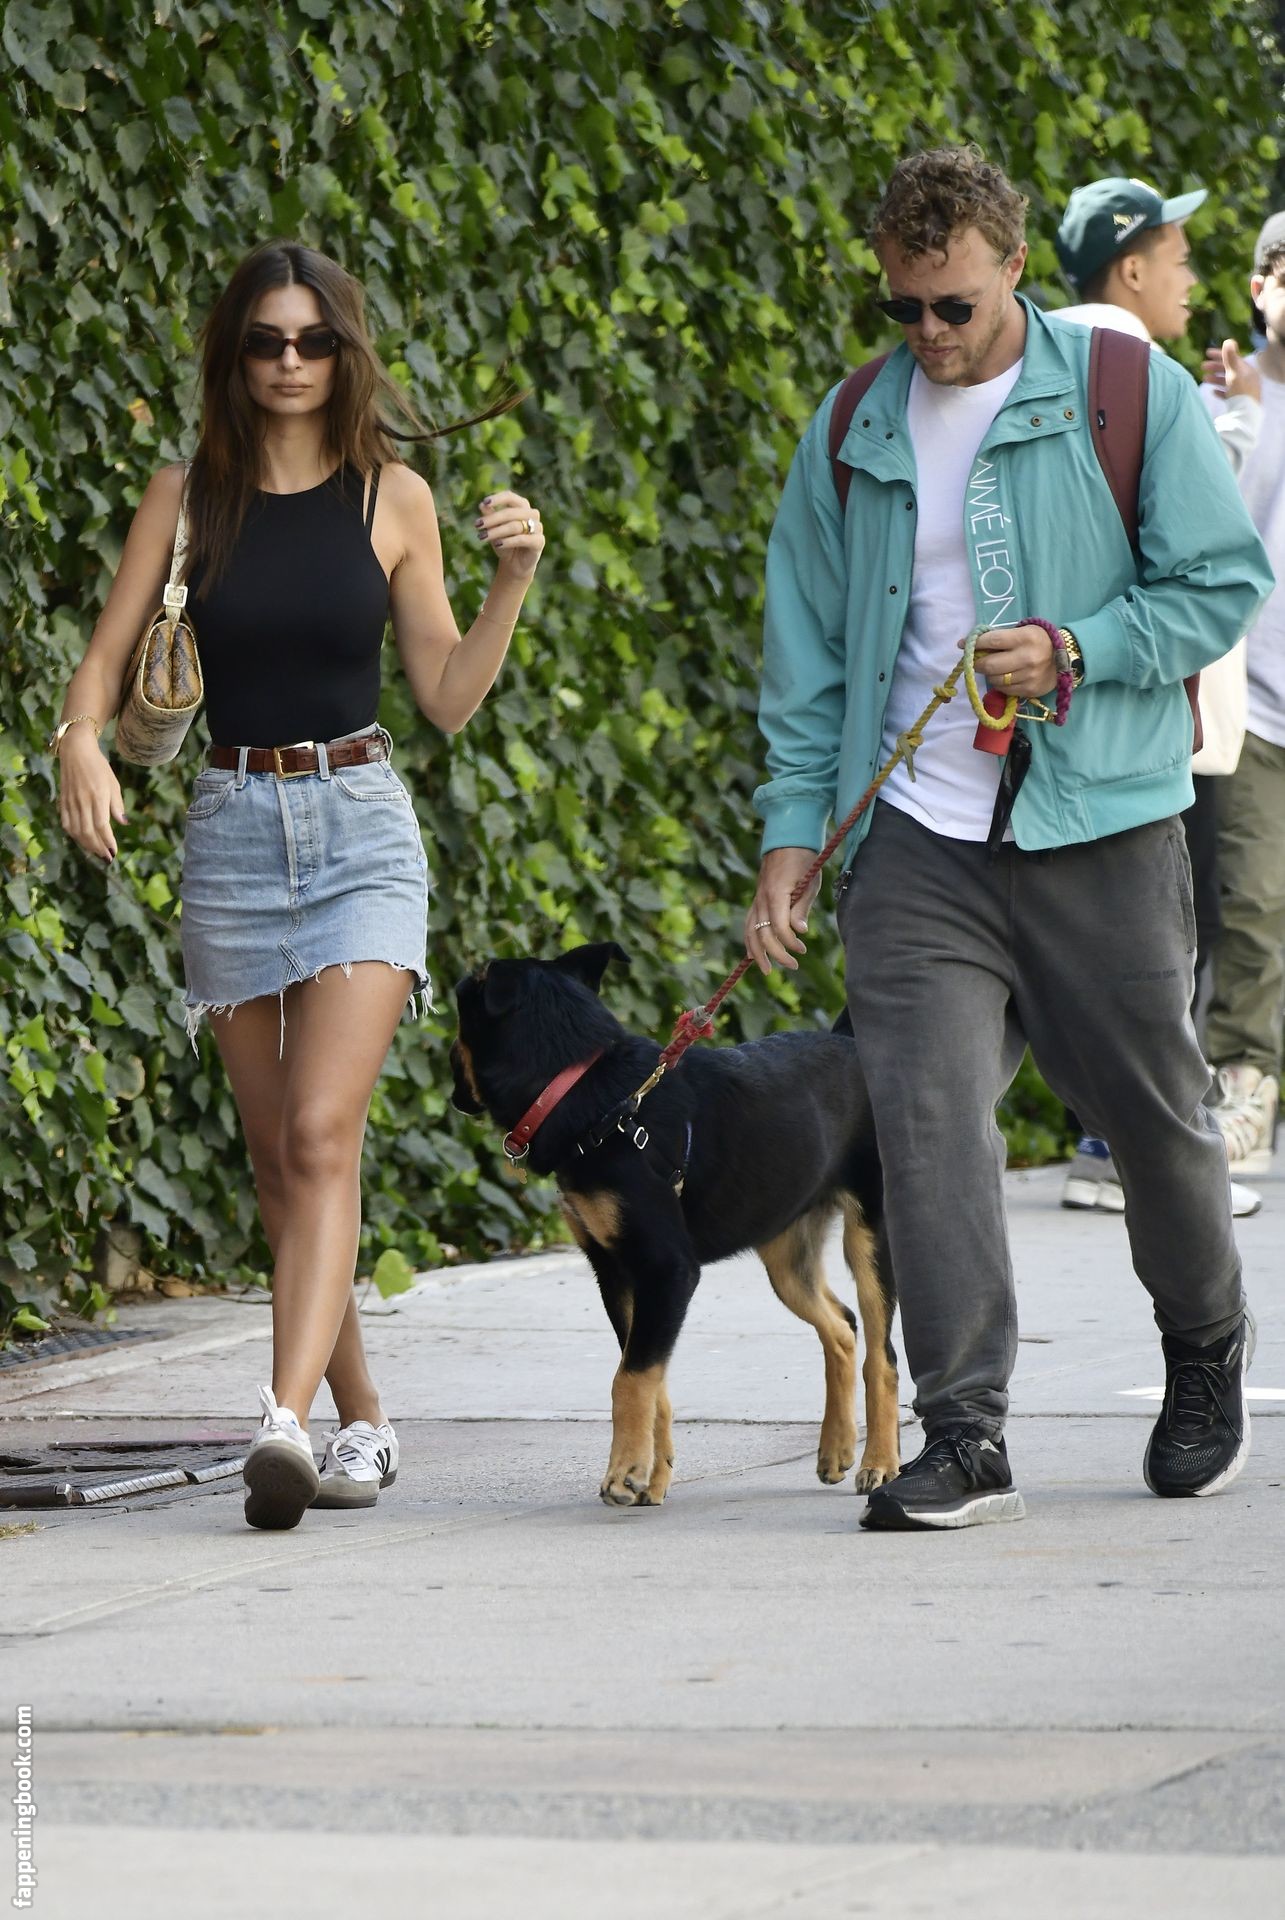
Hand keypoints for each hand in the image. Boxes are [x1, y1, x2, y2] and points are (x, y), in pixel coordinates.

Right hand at [57, 729, 126, 861]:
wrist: (76, 751)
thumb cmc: (99, 766)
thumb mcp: (113, 783)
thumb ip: (117, 804)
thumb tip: (123, 823)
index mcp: (98, 796)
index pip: (102, 825)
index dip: (108, 841)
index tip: (114, 851)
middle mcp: (83, 801)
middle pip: (88, 832)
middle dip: (98, 848)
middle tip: (107, 857)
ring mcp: (71, 802)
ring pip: (76, 830)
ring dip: (87, 845)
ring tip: (97, 852)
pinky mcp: (63, 802)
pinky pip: (66, 823)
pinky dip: (74, 835)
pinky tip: (81, 840)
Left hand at [475, 488, 544, 580]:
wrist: (515, 564)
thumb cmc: (504, 542)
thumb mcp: (494, 529)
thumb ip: (490, 517)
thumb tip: (482, 505)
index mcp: (521, 506)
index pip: (510, 497)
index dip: (498, 498)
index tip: (485, 503)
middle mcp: (532, 514)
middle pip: (511, 512)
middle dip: (493, 519)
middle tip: (478, 525)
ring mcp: (538, 527)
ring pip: (515, 526)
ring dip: (497, 531)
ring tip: (483, 537)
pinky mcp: (539, 542)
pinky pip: (523, 539)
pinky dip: (508, 541)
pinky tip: (497, 544)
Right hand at [744, 846, 821, 974]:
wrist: (787, 840)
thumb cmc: (803, 861)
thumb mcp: (810, 882)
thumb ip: (802, 908)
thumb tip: (799, 932)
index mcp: (775, 894)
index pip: (778, 927)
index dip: (789, 943)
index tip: (803, 949)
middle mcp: (761, 899)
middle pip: (762, 934)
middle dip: (777, 954)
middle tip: (793, 966)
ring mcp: (756, 900)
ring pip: (750, 932)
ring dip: (757, 953)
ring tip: (768, 970)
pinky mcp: (757, 901)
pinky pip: (749, 924)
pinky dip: (750, 941)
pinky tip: (754, 954)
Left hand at [963, 624, 1057, 701]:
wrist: (1066, 657)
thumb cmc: (1038, 641)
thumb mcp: (1022, 632)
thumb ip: (998, 638)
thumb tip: (967, 644)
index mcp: (1024, 638)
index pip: (992, 641)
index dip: (974, 644)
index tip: (963, 645)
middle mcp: (1027, 658)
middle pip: (989, 665)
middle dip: (977, 664)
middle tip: (976, 662)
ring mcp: (1029, 676)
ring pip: (995, 680)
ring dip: (989, 675)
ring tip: (994, 669)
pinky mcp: (1030, 690)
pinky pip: (1005, 690)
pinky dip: (1000, 684)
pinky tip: (1006, 677)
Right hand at [1199, 338, 1260, 405]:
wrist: (1245, 414)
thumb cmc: (1240, 391)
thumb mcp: (1235, 372)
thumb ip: (1230, 357)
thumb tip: (1228, 340)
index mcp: (1246, 370)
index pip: (1232, 358)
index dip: (1219, 354)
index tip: (1207, 353)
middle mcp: (1246, 379)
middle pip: (1229, 370)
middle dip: (1215, 367)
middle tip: (1202, 366)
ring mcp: (1242, 391)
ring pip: (1227, 381)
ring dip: (1215, 379)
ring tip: (1204, 379)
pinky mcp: (1238, 402)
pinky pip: (1227, 394)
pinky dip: (1220, 391)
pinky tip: (1213, 392)